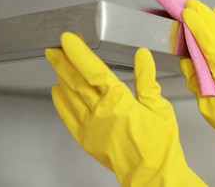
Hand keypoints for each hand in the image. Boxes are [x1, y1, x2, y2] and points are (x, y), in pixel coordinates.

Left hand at [45, 32, 205, 186]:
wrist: (152, 174)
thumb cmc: (159, 144)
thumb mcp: (159, 107)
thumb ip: (147, 80)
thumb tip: (142, 56)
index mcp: (119, 102)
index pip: (94, 71)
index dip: (79, 54)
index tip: (69, 40)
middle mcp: (101, 112)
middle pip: (77, 81)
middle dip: (64, 62)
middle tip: (54, 49)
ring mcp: (91, 126)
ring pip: (71, 96)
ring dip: (61, 77)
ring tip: (55, 63)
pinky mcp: (87, 139)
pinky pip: (68, 118)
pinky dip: (61, 103)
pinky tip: (57, 92)